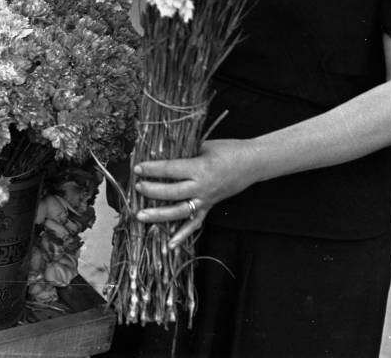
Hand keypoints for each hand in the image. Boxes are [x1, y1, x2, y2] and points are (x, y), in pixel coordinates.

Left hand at [132, 138, 259, 247]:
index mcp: (200, 168)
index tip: (137, 168)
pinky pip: (195, 223)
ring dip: (159, 215)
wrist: (253, 163)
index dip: (153, 169)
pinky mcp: (210, 207)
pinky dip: (182, 235)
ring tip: (140, 215)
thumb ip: (183, 151)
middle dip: (152, 191)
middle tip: (137, 187)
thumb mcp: (204, 145)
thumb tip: (159, 152)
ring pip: (179, 212)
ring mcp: (206, 200)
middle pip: (172, 192)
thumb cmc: (227, 150)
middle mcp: (202, 187)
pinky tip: (169, 245)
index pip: (171, 169)